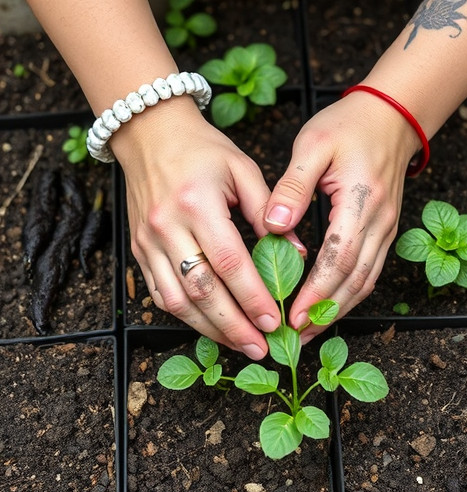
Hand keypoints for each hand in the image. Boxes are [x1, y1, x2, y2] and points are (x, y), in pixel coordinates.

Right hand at [111, 96, 282, 358]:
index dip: (253, 296)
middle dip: (233, 325)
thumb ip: (268, 211)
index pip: (229, 261)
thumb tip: (295, 253)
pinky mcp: (138, 249)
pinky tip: (208, 326)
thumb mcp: (242, 169)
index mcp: (198, 203)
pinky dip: (185, 315)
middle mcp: (167, 226)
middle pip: (202, 290)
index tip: (275, 321)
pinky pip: (159, 292)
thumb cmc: (202, 150)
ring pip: (176, 299)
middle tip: (260, 348)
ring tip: (237, 344)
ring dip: (208, 328)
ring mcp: (147, 241)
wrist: (150, 136)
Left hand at [264, 91, 420, 341]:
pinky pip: (368, 272)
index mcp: (361, 202)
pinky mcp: (383, 231)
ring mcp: (386, 229)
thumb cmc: (349, 126)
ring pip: (365, 282)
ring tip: (308, 332)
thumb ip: (293, 185)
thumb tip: (275, 224)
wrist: (390, 117)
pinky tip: (328, 307)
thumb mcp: (313, 145)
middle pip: (354, 281)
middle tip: (295, 338)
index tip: (291, 316)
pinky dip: (348, 295)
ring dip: (337, 311)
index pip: (338, 258)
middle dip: (323, 313)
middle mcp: (379, 223)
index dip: (315, 292)